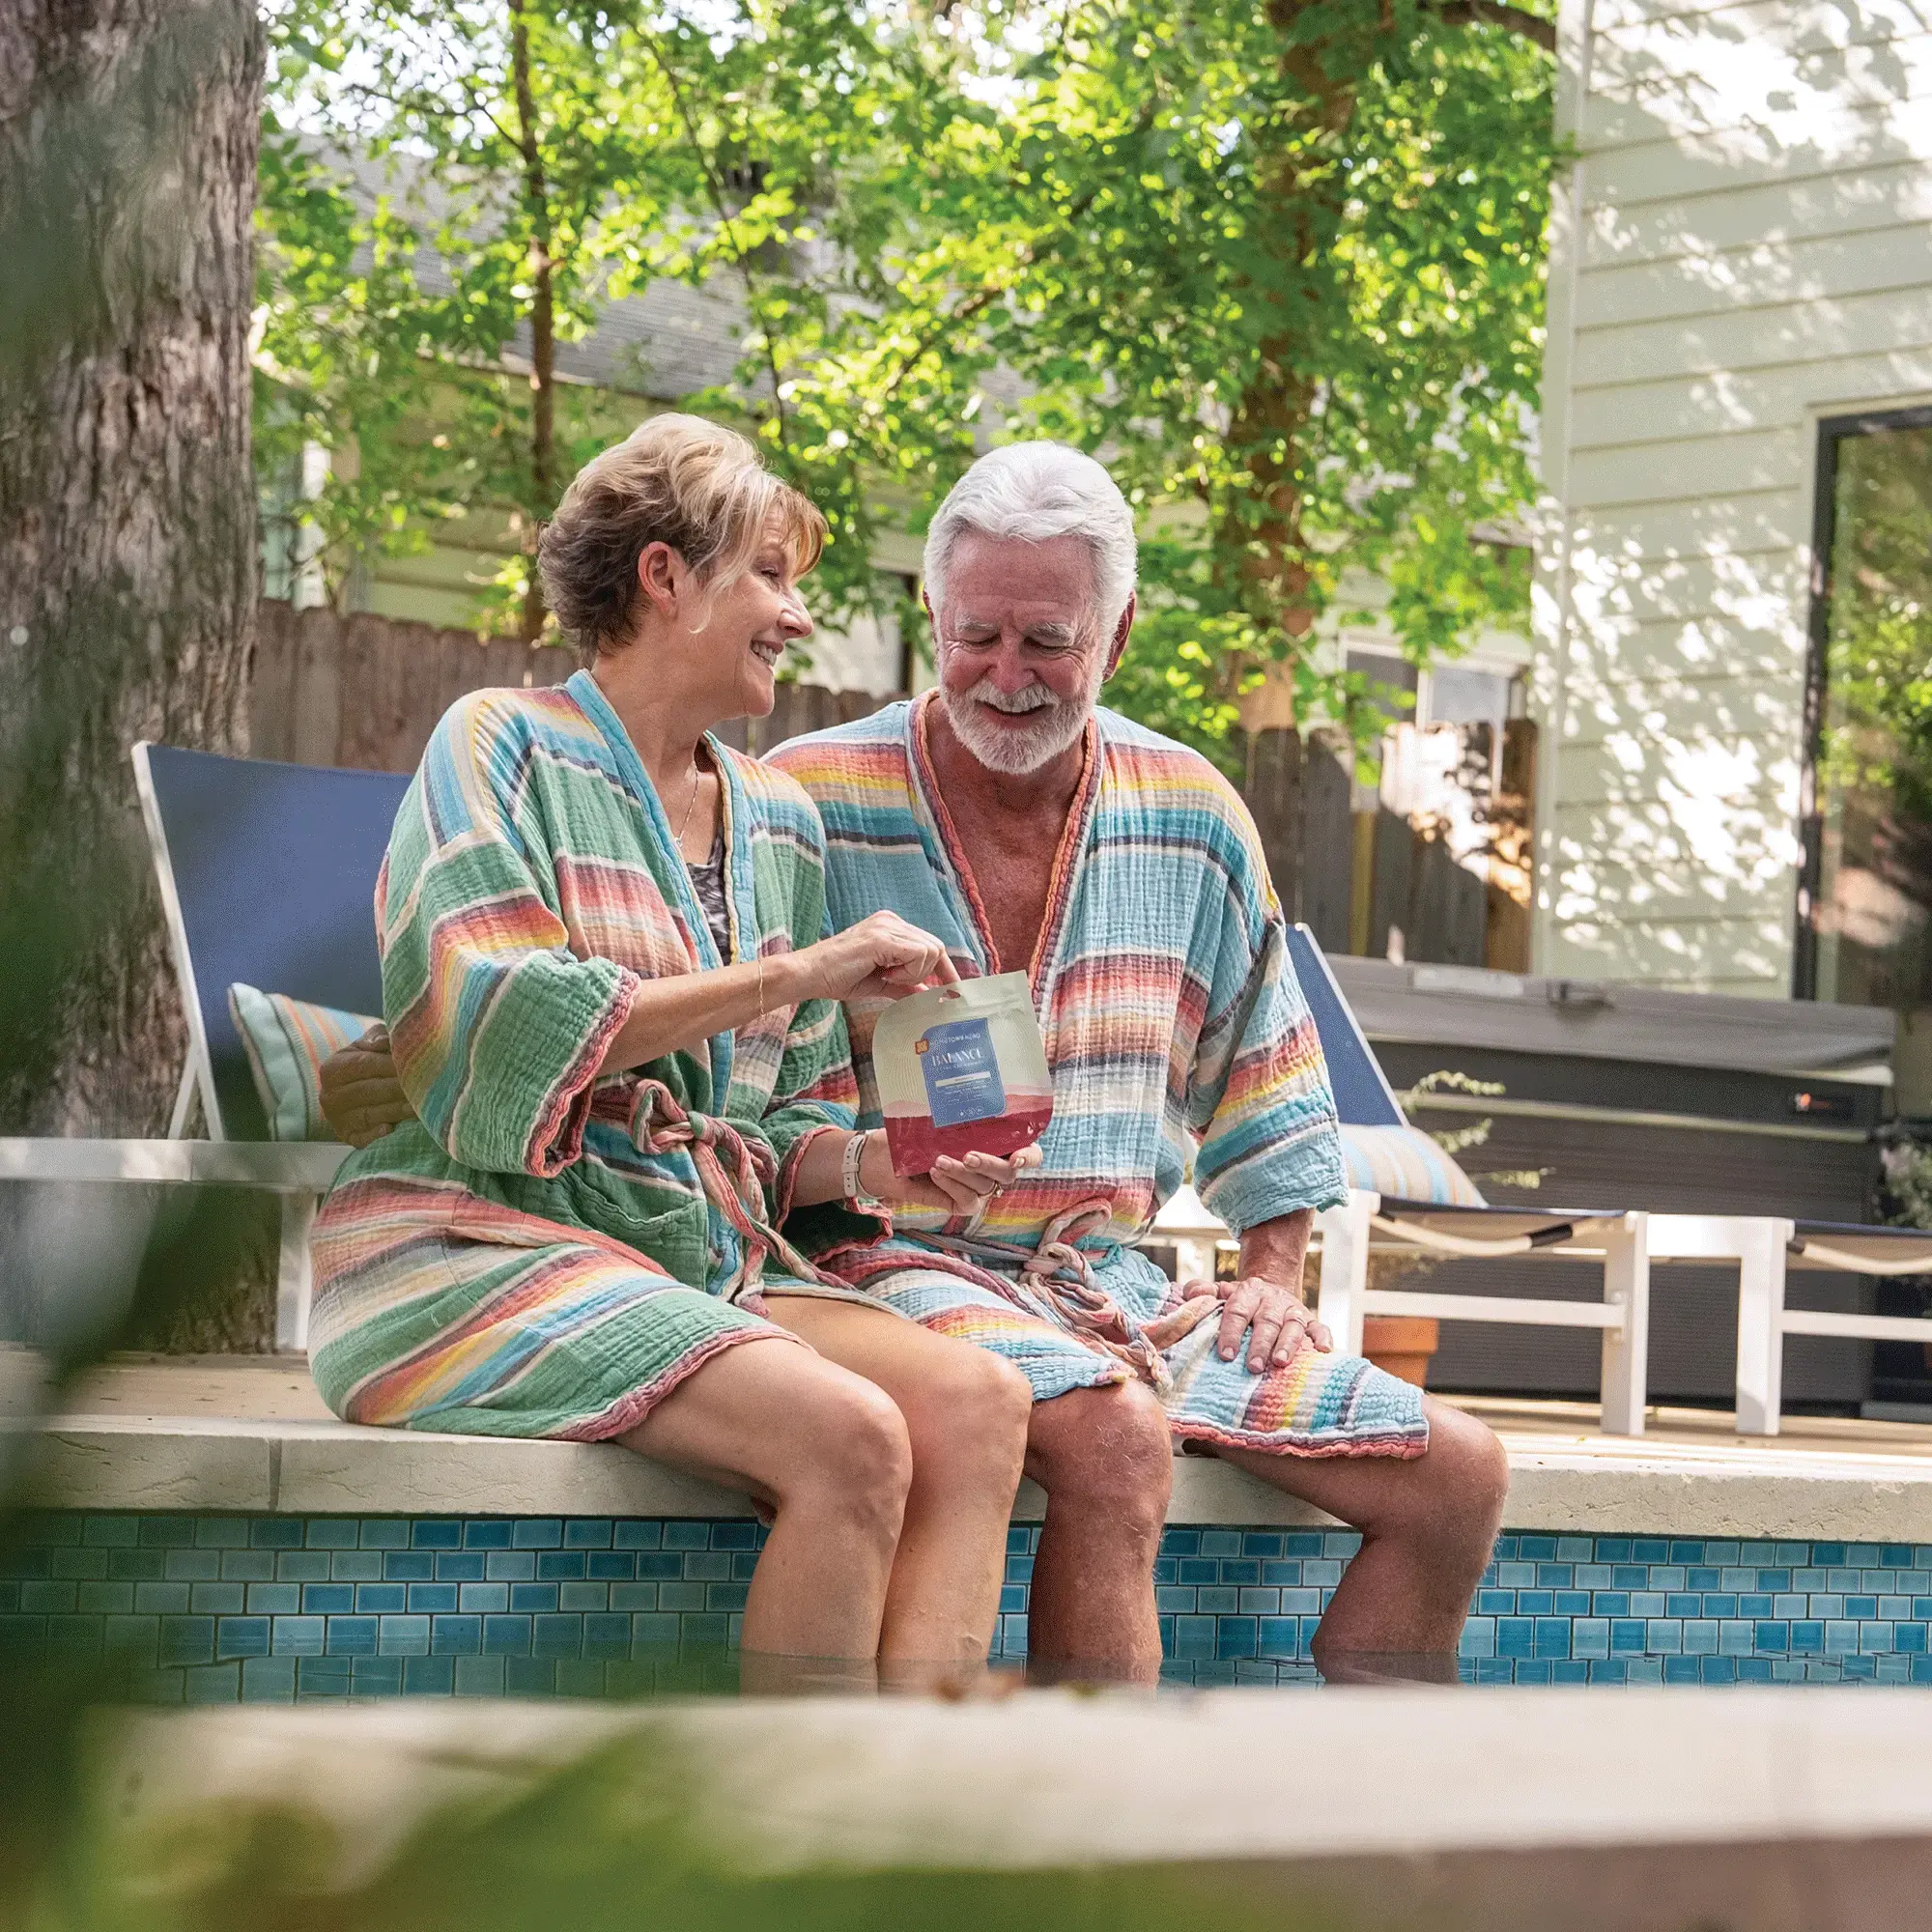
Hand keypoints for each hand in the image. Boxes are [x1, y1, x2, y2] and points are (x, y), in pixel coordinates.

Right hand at [318, 1024, 415, 1147]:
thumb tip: (384, 1042)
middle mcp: (329, 1096)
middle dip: (400, 1088)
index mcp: (332, 1069)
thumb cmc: (368, 1063)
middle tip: (427, 1086)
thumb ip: (377, 1038)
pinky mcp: (347, 1138)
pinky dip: (377, 1134)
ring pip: (370, 1114)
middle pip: (369, 1091)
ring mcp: (337, 1119)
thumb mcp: (368, 1046)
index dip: (391, 1065)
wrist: (354, 1091)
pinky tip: (393, 1129)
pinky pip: (363, 1138)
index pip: (365, 1065)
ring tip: (421, 1106)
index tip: (417, 1064)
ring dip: (396, 1111)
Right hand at [798, 912, 958, 1004]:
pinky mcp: (882, 938)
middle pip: (935, 946)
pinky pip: (918, 955)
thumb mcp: (878, 983)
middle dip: (927, 973)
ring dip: (914, 974)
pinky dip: (908, 972)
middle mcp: (891, 921)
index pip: (931, 944)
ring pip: (929, 951)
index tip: (953, 989)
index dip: (944, 968)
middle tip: (897, 983)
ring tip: (886, 977)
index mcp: (891, 926)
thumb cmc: (836, 977)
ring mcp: (887, 926)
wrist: (808, 974)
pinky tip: (886, 975)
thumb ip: (904, 986)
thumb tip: (927, 996)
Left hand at [858, 1129, 1041, 1216]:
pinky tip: (935, 1174)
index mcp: (997, 1141)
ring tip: (937, 1161)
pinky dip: (952, 1187)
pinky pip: (968, 1202)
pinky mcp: (960, 1203)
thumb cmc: (912, 1130)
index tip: (1017, 1157)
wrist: (881, 1155)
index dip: (1030, 1156)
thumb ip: (956, 1115)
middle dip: (990, 1164)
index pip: (1030, 1152)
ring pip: (985, 1187)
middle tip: (968, 1155)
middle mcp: (992, 1165)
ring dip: (962, 1174)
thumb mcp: (935, 1116)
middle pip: (1008, 1173)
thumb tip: (966, 1100)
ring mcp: (977, 1186)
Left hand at [1190, 1274, 1331, 1373]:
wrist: (1269, 1289)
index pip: (1238, 1310)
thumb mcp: (1220, 1292)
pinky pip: (1319, 1326)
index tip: (1226, 1354)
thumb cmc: (1240, 1301)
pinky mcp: (1309, 1320)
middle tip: (1252, 1367)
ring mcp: (1293, 1310)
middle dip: (1260, 1345)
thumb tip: (1193, 1293)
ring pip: (1293, 1325)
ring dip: (1288, 1344)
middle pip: (1267, 1321)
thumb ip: (1203, 1291)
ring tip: (1280, 1362)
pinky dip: (1323, 1337)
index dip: (1231, 1332)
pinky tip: (1324, 1351)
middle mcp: (1272, 1300)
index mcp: (1248, 1292)